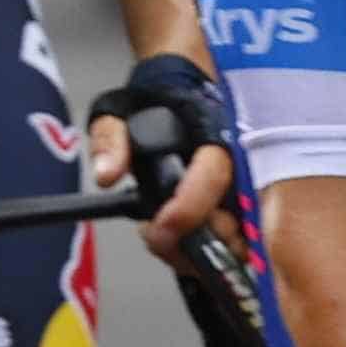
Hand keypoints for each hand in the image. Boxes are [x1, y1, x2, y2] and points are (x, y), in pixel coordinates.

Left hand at [85, 56, 237, 266]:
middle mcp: (234, 166)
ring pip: (233, 242)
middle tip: (159, 237)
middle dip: (192, 242)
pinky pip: (227, 246)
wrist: (181, 91)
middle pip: (231, 222)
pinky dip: (202, 255)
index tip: (160, 227)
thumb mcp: (118, 109)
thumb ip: (109, 139)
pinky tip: (175, 244)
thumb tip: (107, 175)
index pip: (214, 176)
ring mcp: (237, 193)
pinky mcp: (233, 212)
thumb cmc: (155, 101)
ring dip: (197, 253)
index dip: (189, 208)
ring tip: (162, 238)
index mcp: (213, 135)